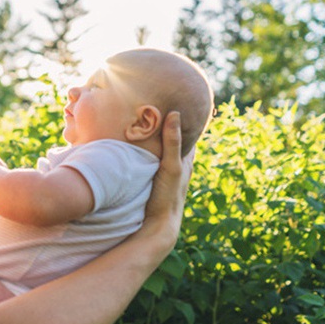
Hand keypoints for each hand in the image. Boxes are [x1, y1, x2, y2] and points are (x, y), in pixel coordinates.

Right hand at [141, 112, 193, 254]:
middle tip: (157, 102)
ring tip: (144, 116)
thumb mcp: (171, 166)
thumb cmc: (167, 196)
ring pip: (163, 148)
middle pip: (175, 138)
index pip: (189, 131)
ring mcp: (164, 171)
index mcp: (186, 159)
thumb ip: (172, 142)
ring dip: (156, 135)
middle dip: (168, 122)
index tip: (178, 97)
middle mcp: (177, 164)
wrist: (158, 226)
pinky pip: (151, 157)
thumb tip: (175, 113)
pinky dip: (147, 147)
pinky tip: (135, 142)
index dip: (185, 116)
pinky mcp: (153, 178)